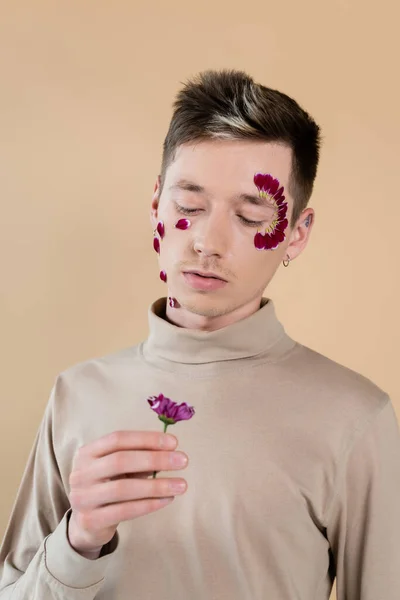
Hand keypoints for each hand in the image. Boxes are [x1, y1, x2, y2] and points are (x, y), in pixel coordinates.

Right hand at [68, 430, 187, 556]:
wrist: (86, 524)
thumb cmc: (108, 486)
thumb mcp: (118, 468)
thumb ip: (138, 458)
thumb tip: (170, 450)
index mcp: (87, 453)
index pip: (118, 439)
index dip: (146, 439)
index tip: (174, 443)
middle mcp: (81, 473)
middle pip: (120, 460)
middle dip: (155, 459)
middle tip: (182, 461)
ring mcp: (83, 497)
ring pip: (123, 488)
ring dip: (157, 485)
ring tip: (181, 484)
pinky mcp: (91, 520)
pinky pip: (125, 511)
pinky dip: (149, 504)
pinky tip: (167, 499)